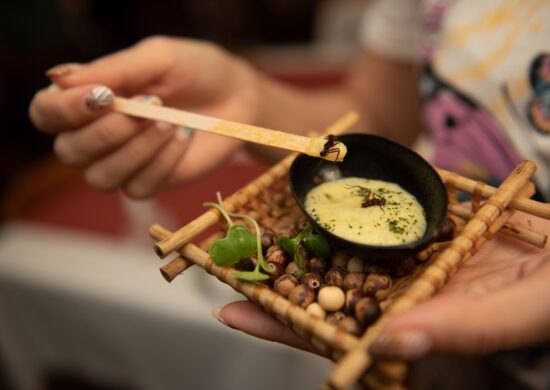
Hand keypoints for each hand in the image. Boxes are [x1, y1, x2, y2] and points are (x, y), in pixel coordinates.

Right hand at [29, 36, 260, 197]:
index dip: (65, 110)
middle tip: (149, 106)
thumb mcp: (158, 58)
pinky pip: (139, 187)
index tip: (103, 96)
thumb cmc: (195, 70)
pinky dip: (162, 162)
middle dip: (108, 132)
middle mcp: (96, 136)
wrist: (237, 98)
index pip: (46, 114)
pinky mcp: (151, 182)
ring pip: (102, 177)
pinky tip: (183, 137)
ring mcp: (123, 163)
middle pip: (70, 152)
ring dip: (136, 149)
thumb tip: (58, 78)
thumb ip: (113, 69)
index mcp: (87, 100)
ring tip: (169, 121)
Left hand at [213, 212, 549, 358]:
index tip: (232, 310)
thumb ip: (457, 330)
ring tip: (260, 222)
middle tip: (228, 256)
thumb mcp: (517, 311)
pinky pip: (378, 217)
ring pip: (348, 250)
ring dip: (307, 237)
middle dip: (280, 276)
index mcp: (415, 324)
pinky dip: (349, 208)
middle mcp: (405, 293)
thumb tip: (384, 346)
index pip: (337, 333)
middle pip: (330, 288)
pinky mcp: (429, 226)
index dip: (285, 326)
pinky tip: (320, 195)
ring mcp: (414, 258)